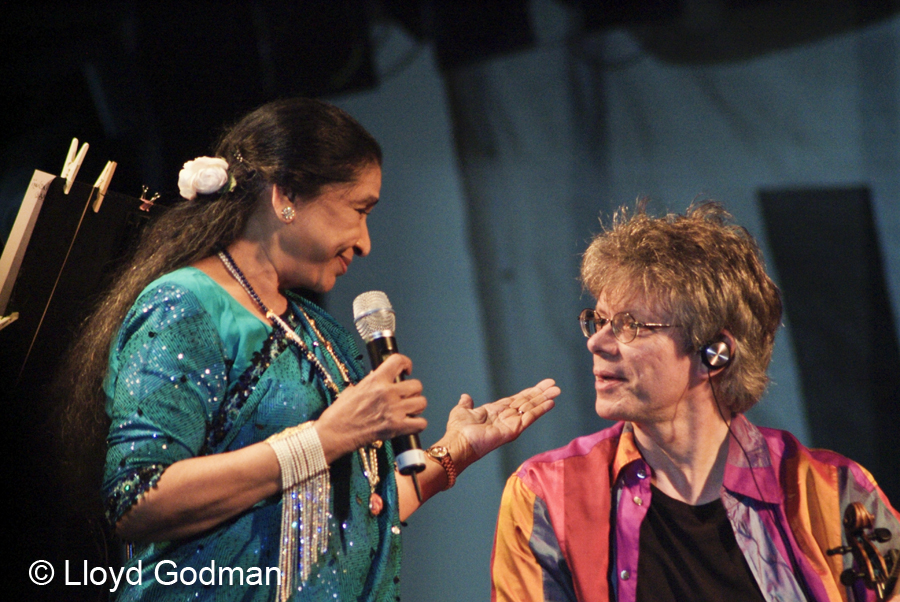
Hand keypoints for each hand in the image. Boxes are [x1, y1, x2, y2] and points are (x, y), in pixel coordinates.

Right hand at [315, 353, 426, 461]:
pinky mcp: (396, 427)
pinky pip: (421, 423)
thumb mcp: (353, 389)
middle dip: (413, 391)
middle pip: (417, 385)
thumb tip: (378, 381)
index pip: (398, 360)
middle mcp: (387, 392)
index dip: (406, 363)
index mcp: (375, 380)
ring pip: (422, 402)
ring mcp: (394, 410)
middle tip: (407, 397)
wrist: (334, 434)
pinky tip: (410, 424)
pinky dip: (418, 424)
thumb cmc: (339, 414)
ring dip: (417, 407)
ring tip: (409, 411)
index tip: (406, 370)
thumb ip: (370, 383)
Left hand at [444, 379, 558, 469]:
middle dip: (541, 393)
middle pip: (527, 402)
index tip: (542, 386)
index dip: (529, 392)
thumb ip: (467, 404)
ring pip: (531, 408)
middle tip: (554, 386)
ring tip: (557, 390)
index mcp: (496, 411)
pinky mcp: (514, 429)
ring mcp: (512, 423)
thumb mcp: (462, 411)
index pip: (517, 399)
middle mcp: (506, 417)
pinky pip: (530, 417)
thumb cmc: (458, 430)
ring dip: (544, 399)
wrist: (458, 443)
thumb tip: (466, 396)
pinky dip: (541, 409)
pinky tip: (550, 402)